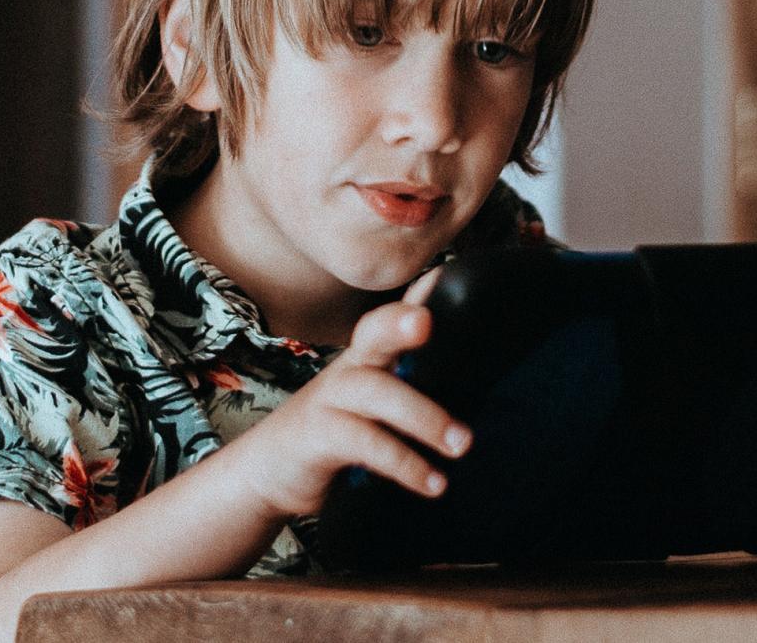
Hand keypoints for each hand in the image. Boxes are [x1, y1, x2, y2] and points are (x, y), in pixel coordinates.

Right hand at [221, 270, 469, 519]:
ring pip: (376, 392)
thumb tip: (487, 389)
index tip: (447, 273)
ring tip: (462, 444)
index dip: (420, 293)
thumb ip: (417, 389)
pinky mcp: (318, 437)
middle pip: (373, 334)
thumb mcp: (378, 407)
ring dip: (423, 417)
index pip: (395, 316)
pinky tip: (433, 483)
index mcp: (370, 357)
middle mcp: (350, 368)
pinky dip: (403, 463)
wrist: (270, 471)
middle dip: (400, 324)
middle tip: (428, 324)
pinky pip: (364, 443)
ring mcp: (330, 400)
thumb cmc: (339, 433)